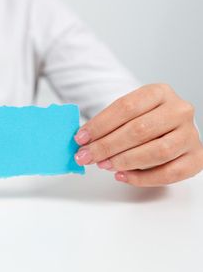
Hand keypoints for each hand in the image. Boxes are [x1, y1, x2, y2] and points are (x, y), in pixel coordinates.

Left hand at [74, 84, 202, 186]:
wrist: (170, 127)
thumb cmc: (143, 119)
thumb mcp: (126, 113)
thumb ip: (107, 124)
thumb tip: (81, 142)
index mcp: (159, 92)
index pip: (126, 107)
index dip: (100, 125)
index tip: (80, 138)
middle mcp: (179, 110)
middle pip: (139, 130)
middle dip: (107, 146)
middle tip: (87, 156)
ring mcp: (190, 134)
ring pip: (157, 151)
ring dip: (124, 161)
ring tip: (104, 165)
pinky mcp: (196, 158)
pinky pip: (170, 173)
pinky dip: (143, 178)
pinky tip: (122, 176)